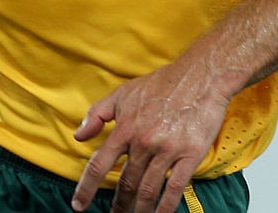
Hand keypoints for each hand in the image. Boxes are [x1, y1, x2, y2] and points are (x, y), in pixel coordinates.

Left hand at [71, 61, 230, 212]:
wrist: (199, 77)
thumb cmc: (161, 85)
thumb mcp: (122, 93)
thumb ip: (97, 114)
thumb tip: (79, 136)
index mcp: (125, 127)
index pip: (99, 163)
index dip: (86, 187)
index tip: (79, 205)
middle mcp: (143, 141)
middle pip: (125, 183)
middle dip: (118, 205)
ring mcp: (166, 150)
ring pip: (147, 190)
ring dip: (138, 211)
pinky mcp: (189, 155)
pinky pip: (174, 189)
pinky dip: (165, 208)